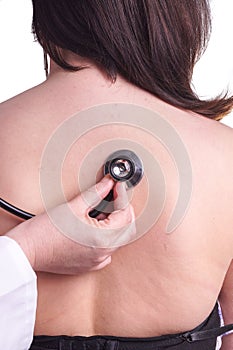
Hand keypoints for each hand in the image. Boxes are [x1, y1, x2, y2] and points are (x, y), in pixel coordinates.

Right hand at [6, 177, 134, 273]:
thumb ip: (96, 193)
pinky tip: (95, 226)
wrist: (27, 250)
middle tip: (113, 195)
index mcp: (102, 238)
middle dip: (122, 209)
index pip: (125, 215)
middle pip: (126, 228)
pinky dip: (106, 237)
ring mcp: (97, 261)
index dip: (122, 196)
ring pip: (117, 239)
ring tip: (101, 209)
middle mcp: (103, 253)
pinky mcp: (89, 265)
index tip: (117, 186)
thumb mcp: (74, 206)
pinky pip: (106, 251)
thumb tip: (109, 184)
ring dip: (114, 222)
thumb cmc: (45, 231)